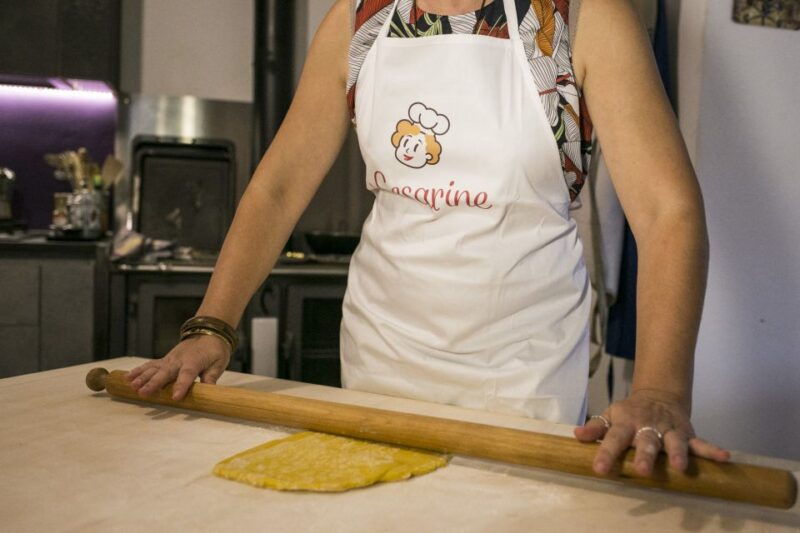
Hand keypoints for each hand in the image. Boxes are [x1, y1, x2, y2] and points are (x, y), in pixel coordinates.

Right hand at [125, 334, 230, 400]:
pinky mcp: (164, 360)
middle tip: (142, 393)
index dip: (181, 385)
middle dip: (153, 383)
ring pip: (154, 368)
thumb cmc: (215, 350)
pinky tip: (127, 378)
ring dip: (142, 377)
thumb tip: (209, 392)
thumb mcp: (219, 363)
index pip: (187, 374)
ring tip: (131, 386)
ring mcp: (169, 359)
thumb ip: (211, 377)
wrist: (208, 332)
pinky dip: (138, 371)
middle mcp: (179, 360)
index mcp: (194, 361)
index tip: (175, 397)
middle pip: (165, 372)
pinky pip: (149, 365)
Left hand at [573, 389, 730, 476]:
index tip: (599, 469)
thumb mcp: (610, 415)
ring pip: (674, 443)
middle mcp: (648, 427)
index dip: (605, 453)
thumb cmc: (630, 412)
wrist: (658, 395)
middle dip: (645, 456)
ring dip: (678, 454)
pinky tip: (725, 457)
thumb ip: (595, 427)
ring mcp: (669, 430)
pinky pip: (700, 443)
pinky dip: (712, 450)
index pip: (613, 438)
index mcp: (626, 423)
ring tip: (680, 467)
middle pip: (646, 442)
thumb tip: (576, 435)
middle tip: (643, 471)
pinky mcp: (687, 434)